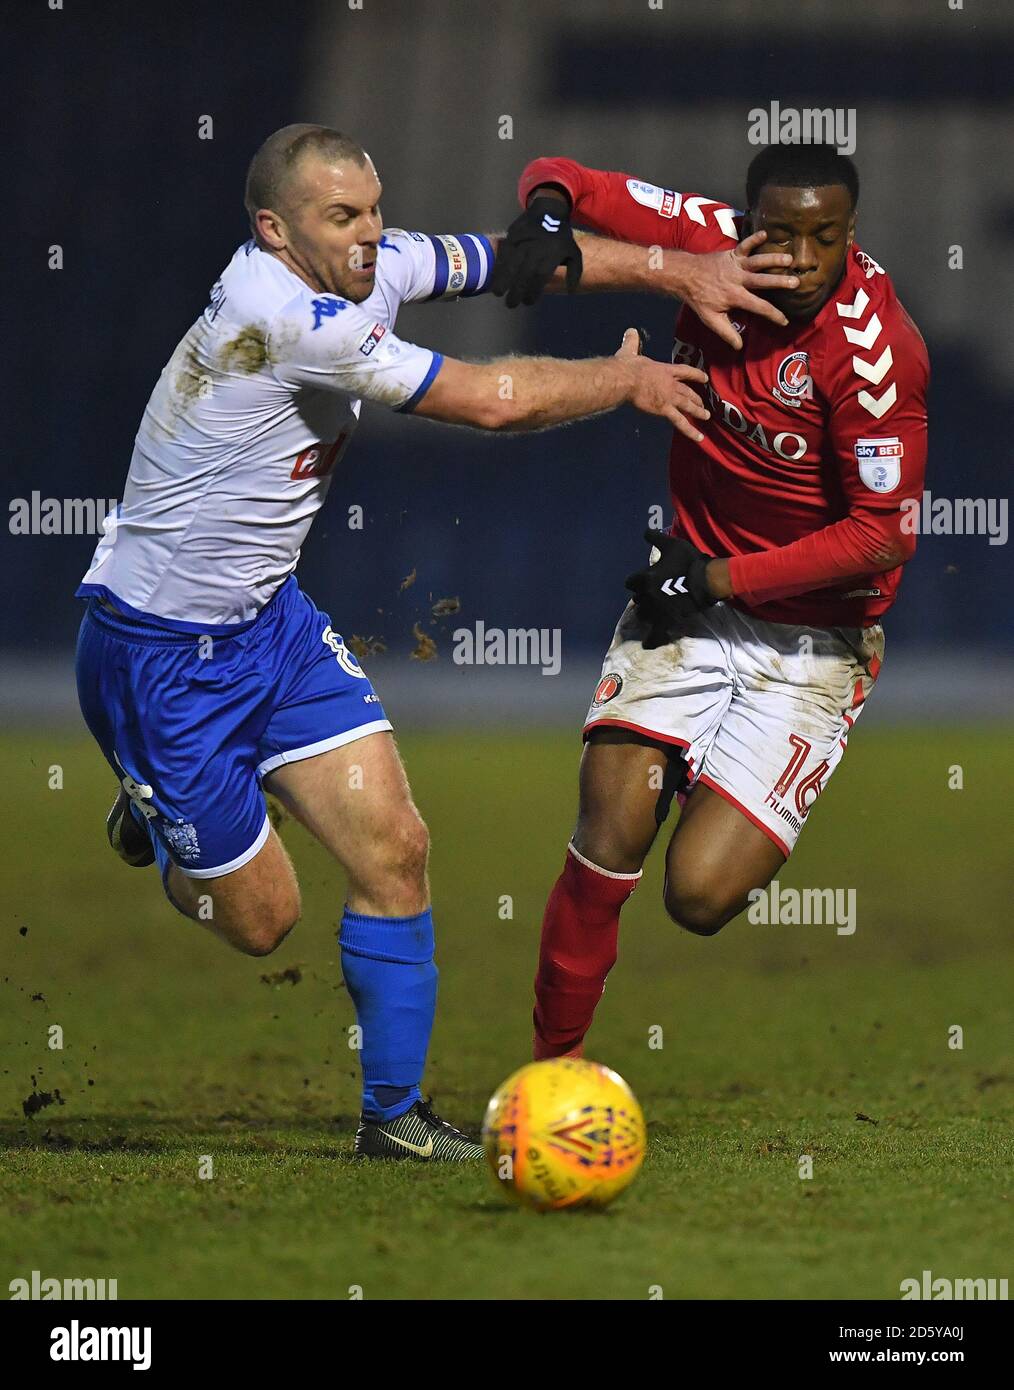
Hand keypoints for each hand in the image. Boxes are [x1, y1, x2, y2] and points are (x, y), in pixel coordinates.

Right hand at [490, 195, 582, 307]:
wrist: (549, 209)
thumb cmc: (561, 237)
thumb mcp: (574, 251)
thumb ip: (574, 272)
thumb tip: (570, 291)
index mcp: (553, 252)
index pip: (541, 275)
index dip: (533, 290)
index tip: (528, 302)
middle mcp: (538, 246)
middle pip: (525, 271)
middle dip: (517, 289)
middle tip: (511, 304)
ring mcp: (524, 239)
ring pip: (512, 262)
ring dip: (504, 279)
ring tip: (498, 293)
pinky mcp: (513, 234)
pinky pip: (505, 252)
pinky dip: (500, 265)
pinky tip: (496, 277)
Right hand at [615, 328, 708, 441]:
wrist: (626, 379)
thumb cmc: (627, 366)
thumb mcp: (630, 351)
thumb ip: (632, 342)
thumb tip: (630, 332)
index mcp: (664, 370)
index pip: (684, 371)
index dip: (695, 375)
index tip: (704, 379)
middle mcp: (671, 384)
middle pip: (687, 391)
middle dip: (696, 397)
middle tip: (703, 403)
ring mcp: (670, 397)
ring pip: (688, 405)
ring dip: (698, 411)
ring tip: (706, 416)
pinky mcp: (665, 409)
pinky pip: (681, 422)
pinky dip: (691, 430)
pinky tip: (700, 438)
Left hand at [624, 529, 716, 647]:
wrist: (708, 580)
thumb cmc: (689, 561)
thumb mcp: (672, 545)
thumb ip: (656, 538)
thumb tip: (645, 530)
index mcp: (645, 577)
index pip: (630, 582)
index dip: (636, 581)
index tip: (642, 580)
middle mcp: (647, 595)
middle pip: (636, 599)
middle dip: (642, 596)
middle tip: (651, 595)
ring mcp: (656, 610)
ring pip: (643, 615)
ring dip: (646, 613)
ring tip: (653, 611)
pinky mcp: (667, 621)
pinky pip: (655, 634)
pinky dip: (651, 639)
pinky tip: (647, 644)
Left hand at [678, 231, 799, 349]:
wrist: (686, 276)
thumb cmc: (700, 299)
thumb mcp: (710, 319)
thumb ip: (726, 332)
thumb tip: (739, 346)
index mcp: (734, 297)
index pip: (759, 307)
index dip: (773, 315)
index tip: (785, 321)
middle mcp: (737, 280)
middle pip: (762, 281)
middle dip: (780, 282)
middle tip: (796, 282)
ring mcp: (735, 265)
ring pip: (757, 261)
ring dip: (773, 259)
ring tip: (789, 259)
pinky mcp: (732, 254)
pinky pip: (745, 244)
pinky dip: (754, 238)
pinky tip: (766, 233)